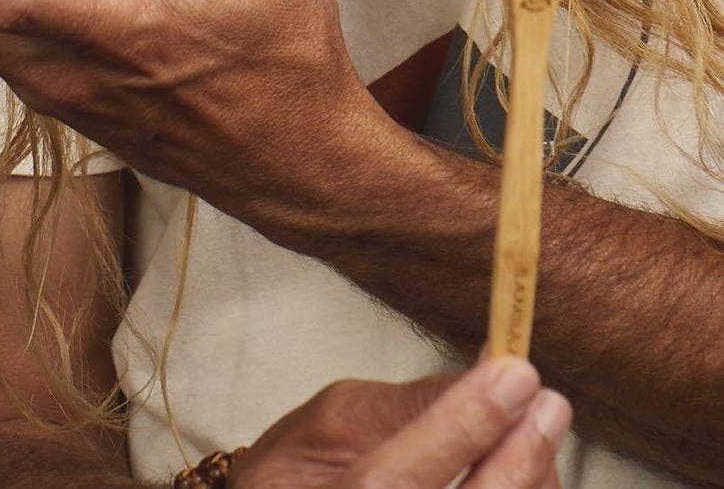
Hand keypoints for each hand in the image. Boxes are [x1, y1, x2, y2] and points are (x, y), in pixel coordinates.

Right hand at [231, 359, 570, 488]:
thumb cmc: (303, 474)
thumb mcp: (330, 422)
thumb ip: (403, 407)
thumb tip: (487, 374)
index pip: (391, 484)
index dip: (458, 430)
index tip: (513, 377)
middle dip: (515, 462)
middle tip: (548, 403)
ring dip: (530, 483)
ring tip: (536, 431)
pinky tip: (529, 470)